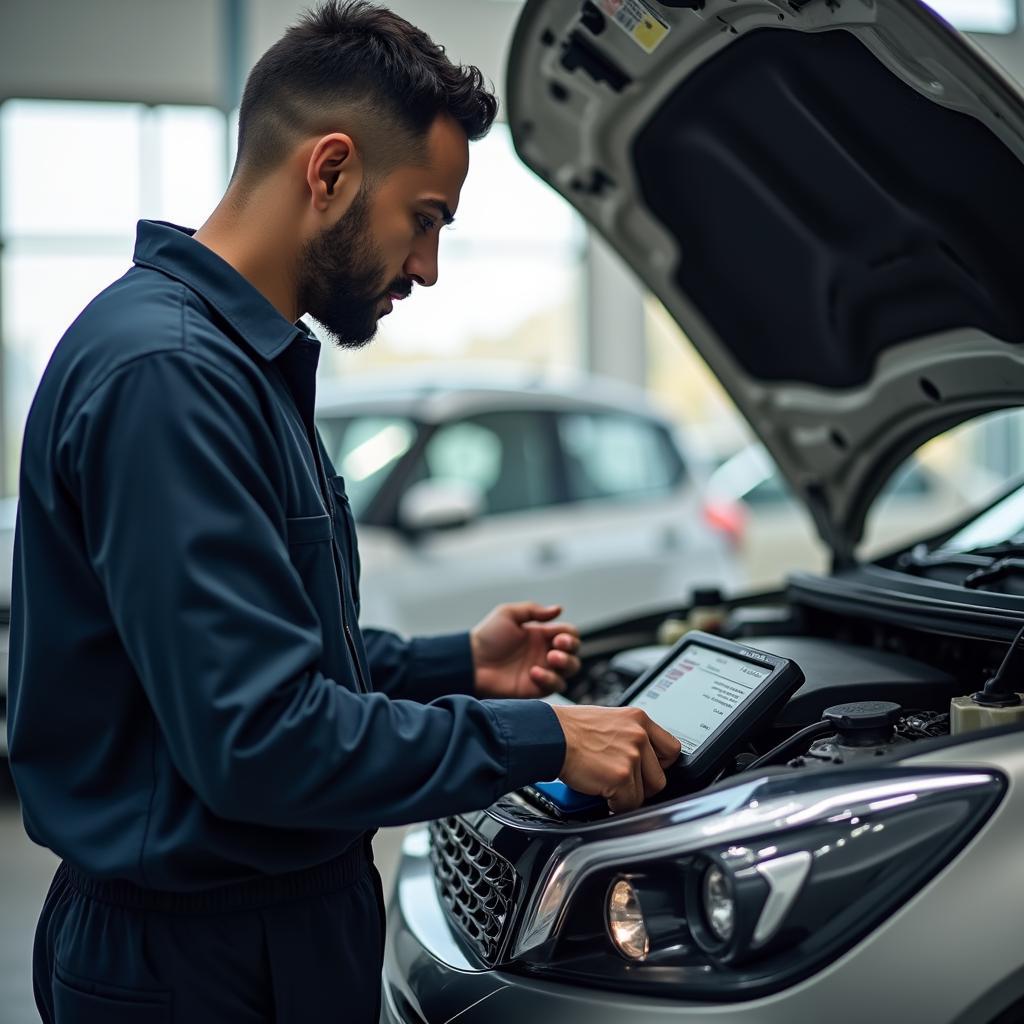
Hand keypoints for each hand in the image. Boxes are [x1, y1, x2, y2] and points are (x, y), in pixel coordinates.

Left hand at [471, 602, 580, 699]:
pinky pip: (555, 685)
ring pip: (570, 670)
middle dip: (571, 648)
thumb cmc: (487, 637)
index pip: (568, 633)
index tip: (558, 636)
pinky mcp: (536, 688)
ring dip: (566, 663)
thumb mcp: (508, 614)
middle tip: (556, 646)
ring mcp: (543, 671)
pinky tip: (533, 672)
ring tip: (550, 658)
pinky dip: (550, 679)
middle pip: (574, 652)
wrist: (471, 662)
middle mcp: (545, 652)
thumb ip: (533, 610)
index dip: (569, 635)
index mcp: (541, 634)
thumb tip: (559, 609)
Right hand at [551, 705, 680, 812]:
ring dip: (627, 796)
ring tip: (609, 786)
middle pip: (660, 776)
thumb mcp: (609, 720)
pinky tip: (601, 792)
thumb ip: (629, 735)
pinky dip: (615, 805)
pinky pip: (629, 804)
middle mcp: (639, 735)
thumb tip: (640, 757)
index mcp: (638, 718)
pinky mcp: (621, 776)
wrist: (550, 735)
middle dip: (641, 785)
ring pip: (645, 793)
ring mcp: (632, 755)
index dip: (658, 765)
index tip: (646, 771)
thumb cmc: (570, 729)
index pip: (671, 749)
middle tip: (622, 782)